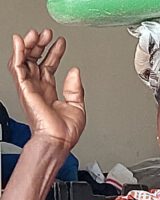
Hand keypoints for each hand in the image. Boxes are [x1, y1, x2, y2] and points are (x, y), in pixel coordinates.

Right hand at [8, 29, 84, 150]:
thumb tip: (75, 70)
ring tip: (36, 34)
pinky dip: (18, 53)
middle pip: (34, 60)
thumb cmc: (65, 131)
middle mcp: (38, 88)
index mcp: (49, 91)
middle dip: (40, 45)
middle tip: (47, 33)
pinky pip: (17, 68)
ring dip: (29, 45)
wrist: (58, 141)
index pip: (49, 66)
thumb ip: (75, 88)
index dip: (54, 52)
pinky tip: (21, 42)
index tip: (61, 42)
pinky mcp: (25, 89)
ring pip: (24, 60)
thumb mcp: (77, 106)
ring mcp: (30, 88)